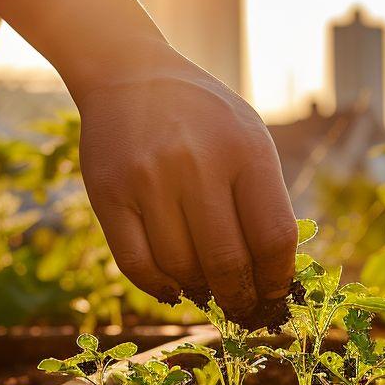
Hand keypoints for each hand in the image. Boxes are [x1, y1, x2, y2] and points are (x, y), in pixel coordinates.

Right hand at [75, 53, 296, 325]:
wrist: (130, 74)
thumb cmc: (206, 121)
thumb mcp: (250, 142)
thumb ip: (265, 202)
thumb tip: (273, 281)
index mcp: (245, 150)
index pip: (273, 239)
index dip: (277, 280)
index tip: (274, 296)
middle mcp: (196, 162)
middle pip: (228, 263)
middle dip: (241, 299)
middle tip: (244, 310)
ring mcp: (148, 178)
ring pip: (182, 269)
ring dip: (201, 292)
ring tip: (209, 292)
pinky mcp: (107, 192)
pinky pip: (137, 265)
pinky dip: (159, 288)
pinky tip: (174, 288)